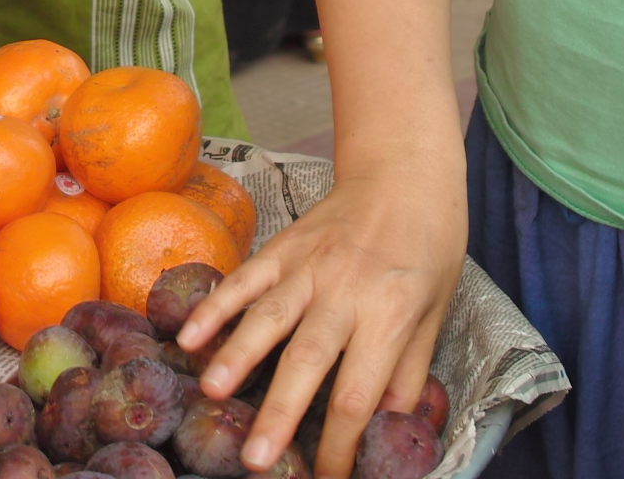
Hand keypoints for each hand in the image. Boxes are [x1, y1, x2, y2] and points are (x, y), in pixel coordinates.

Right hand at [177, 163, 463, 476]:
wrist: (405, 174)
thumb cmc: (428, 249)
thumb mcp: (435, 314)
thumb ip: (405, 371)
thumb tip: (385, 429)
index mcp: (391, 314)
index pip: (359, 392)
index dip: (341, 444)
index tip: (327, 477)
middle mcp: (346, 291)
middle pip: (307, 360)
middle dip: (279, 414)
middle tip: (255, 459)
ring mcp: (309, 266)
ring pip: (268, 316)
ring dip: (237, 356)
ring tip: (212, 393)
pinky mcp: (283, 246)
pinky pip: (244, 279)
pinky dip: (215, 306)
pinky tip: (188, 334)